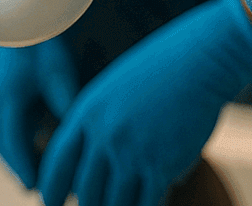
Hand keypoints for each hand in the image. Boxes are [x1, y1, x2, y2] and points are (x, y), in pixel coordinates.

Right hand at [0, 38, 81, 188]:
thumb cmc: (43, 45)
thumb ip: (67, 104)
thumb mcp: (59, 73)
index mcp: (5, 100)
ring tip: (46, 180)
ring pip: (3, 146)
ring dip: (21, 161)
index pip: (13, 145)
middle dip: (27, 171)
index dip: (26, 169)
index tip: (36, 190)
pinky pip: (4, 136)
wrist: (19, 18)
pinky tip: (40, 159)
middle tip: (51, 192)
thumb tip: (81, 137)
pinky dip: (19, 149)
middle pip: (6, 152)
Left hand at [37, 0, 251, 205]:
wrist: (201, 59)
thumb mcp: (116, 88)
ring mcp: (131, 150)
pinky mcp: (161, 164)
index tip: (50, 203)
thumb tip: (94, 159)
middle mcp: (104, 133)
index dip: (51, 187)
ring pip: (114, 203)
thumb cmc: (162, 70)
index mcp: (88, 111)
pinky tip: (157, 199)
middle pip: (85, 190)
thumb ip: (99, 121)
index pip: (58, 161)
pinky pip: (147, 203)